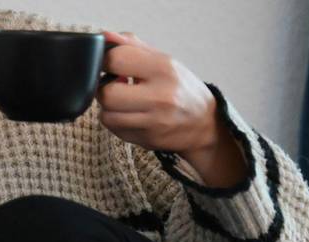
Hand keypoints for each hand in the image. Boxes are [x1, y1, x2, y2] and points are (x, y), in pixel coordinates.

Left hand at [98, 32, 248, 187]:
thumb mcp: (162, 60)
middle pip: (106, 94)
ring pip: (107, 115)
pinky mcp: (147, 138)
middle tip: (115, 86)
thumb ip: (132, 47)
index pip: (116, 59)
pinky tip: (130, 115)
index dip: (106, 62)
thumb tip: (105, 37)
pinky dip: (116, 122)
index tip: (111, 65)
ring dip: (109, 108)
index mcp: (163, 68)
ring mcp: (154, 120)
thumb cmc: (180, 87)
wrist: (203, 121)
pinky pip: (115, 130)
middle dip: (104, 89)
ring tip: (123, 102)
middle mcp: (160, 96)